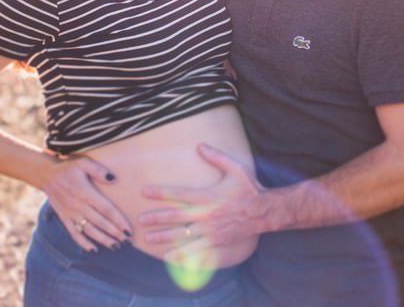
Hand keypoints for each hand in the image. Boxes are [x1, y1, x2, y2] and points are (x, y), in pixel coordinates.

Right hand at [39, 155, 131, 251]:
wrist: (46, 175)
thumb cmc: (68, 167)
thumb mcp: (83, 163)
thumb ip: (98, 170)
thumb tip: (113, 179)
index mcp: (86, 192)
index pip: (106, 209)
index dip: (118, 221)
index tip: (128, 229)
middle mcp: (79, 206)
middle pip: (101, 222)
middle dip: (115, 233)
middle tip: (127, 241)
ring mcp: (71, 214)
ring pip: (89, 231)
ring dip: (103, 240)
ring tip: (116, 246)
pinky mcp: (65, 218)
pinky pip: (74, 234)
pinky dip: (83, 243)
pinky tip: (93, 250)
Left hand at [139, 143, 266, 248]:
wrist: (263, 212)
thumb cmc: (248, 189)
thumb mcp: (235, 168)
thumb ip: (216, 157)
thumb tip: (199, 145)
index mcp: (207, 196)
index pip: (178, 194)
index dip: (160, 193)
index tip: (144, 192)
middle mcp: (205, 215)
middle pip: (175, 217)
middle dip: (155, 218)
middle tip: (140, 220)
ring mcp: (209, 231)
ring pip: (181, 236)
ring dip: (163, 237)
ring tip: (148, 238)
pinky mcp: (215, 242)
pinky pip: (195, 251)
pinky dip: (181, 255)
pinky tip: (168, 257)